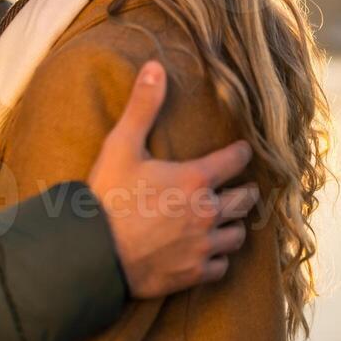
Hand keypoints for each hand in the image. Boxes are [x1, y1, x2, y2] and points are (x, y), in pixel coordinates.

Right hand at [87, 61, 260, 298]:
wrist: (93, 254)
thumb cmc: (107, 197)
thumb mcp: (121, 145)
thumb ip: (143, 107)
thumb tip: (155, 66)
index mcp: (195, 179)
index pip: (234, 161)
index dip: (240, 153)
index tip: (243, 151)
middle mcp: (206, 212)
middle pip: (245, 200)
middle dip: (246, 192)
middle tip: (245, 189)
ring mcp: (202, 246)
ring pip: (236, 236)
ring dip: (233, 227)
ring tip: (227, 222)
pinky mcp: (192, 273)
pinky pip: (220, 267)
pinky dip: (217, 259)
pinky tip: (209, 254)